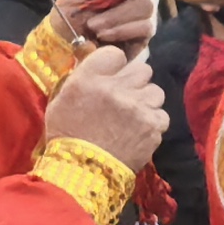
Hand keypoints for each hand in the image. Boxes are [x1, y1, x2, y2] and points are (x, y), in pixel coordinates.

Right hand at [39, 44, 165, 172]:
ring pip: (156, 91)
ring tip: (133, 115)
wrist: (83, 170)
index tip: (113, 75)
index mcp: (89, 79)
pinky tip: (139, 130)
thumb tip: (99, 66)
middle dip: (135, 82)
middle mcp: (116, 88)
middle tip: (126, 96)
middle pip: (142, 69)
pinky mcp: (153, 125)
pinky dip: (153, 121)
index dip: (115, 64)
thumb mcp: (62, 101)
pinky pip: (162, 114)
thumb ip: (83, 79)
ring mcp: (137, 107)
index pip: (115, 54)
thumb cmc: (68, 135)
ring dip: (146, 101)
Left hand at [55, 0, 157, 53]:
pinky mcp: (143, 36)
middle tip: (96, 8)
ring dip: (117, 17)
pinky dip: (123, 30)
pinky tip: (105, 36)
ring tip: (94, 27)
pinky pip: (144, 27)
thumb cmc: (67, 17)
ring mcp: (141, 16)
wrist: (63, 47)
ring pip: (145, 7)